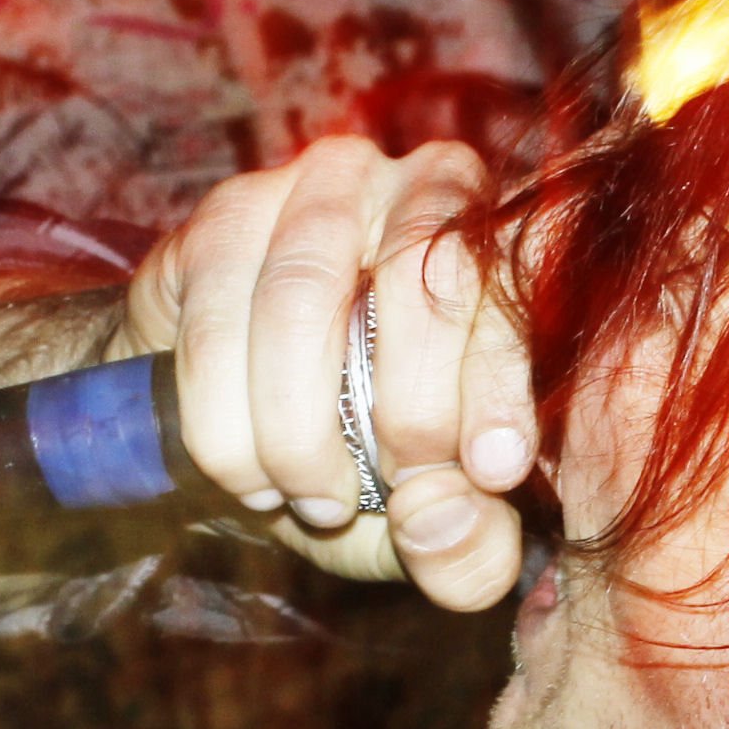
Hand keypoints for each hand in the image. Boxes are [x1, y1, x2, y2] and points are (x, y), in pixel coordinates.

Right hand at [126, 136, 538, 613]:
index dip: (501, 381)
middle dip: (408, 406)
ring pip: (301, 300)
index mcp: (506, 245)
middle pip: (421, 274)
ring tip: (315, 500)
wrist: (237, 418)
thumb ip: (470, 541)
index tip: (493, 468)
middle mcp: (422, 186)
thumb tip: (447, 518)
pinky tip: (253, 479)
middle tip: (393, 490)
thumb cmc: (362, 457)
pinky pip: (214, 327)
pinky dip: (228, 425)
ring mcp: (316, 188)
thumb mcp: (430, 514)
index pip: (514, 290)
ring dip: (302, 429)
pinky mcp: (220, 218)